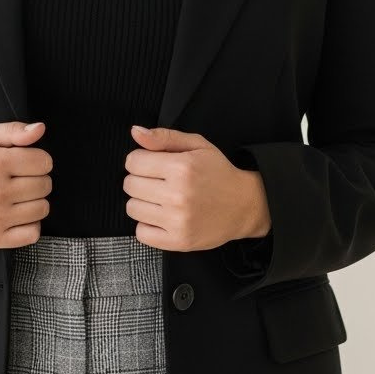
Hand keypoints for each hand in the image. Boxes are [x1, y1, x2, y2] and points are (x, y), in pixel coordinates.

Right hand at [0, 120, 51, 248]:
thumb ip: (14, 130)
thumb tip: (39, 128)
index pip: (44, 162)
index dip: (38, 160)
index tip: (25, 163)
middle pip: (45, 185)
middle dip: (36, 179)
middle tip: (18, 180)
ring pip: (43, 209)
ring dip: (34, 201)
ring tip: (16, 196)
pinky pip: (33, 233)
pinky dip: (30, 225)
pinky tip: (16, 214)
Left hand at [124, 125, 270, 251]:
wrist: (245, 205)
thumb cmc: (219, 173)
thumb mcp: (197, 145)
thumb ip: (164, 137)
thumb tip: (135, 132)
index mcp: (182, 167)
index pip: (133, 162)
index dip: (140, 161)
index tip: (152, 165)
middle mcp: (178, 195)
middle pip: (130, 185)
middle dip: (140, 180)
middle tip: (159, 182)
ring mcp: (178, 220)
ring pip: (132, 208)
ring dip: (142, 202)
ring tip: (161, 199)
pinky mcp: (178, 241)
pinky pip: (141, 233)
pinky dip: (147, 225)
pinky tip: (162, 217)